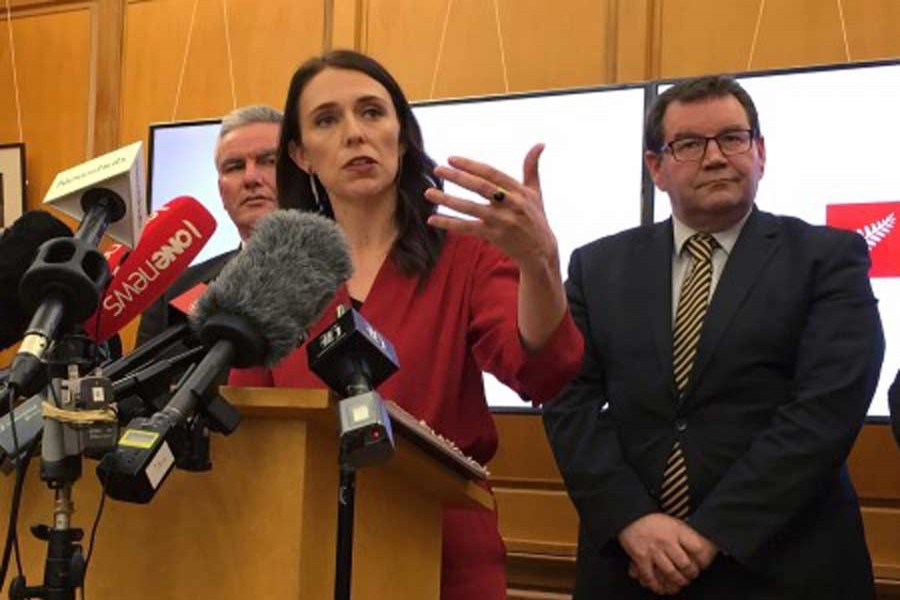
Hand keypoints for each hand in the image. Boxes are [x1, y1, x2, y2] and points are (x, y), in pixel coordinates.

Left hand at [424, 144, 558, 270]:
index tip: (451, 158)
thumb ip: (531, 168)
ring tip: (429, 193)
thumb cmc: (535, 218)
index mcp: (519, 191)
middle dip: (458, 177)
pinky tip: (432, 219)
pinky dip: (449, 224)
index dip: (471, 165)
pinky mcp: (494, 236)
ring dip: (448, 200)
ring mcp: (501, 222)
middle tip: (437, 169)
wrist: (540, 251)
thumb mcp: (536, 193)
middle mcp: (511, 205)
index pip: (492, 173)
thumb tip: (540, 143)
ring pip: (470, 208)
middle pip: (480, 187)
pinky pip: (467, 228)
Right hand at [618, 513, 703, 594]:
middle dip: (691, 574)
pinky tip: (661, 587)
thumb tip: (702, 544)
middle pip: (685, 564)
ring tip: (680, 582)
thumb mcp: (672, 521)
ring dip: (677, 581)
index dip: (703, 558)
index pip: (697, 548)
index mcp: (677, 531)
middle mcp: (667, 541)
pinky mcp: (641, 557)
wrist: (630, 517)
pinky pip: (650, 576)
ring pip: (671, 573)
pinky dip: (656, 585)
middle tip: (691, 575)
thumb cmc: (653, 520)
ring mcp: (654, 550)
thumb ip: (684, 533)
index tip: (703, 563)